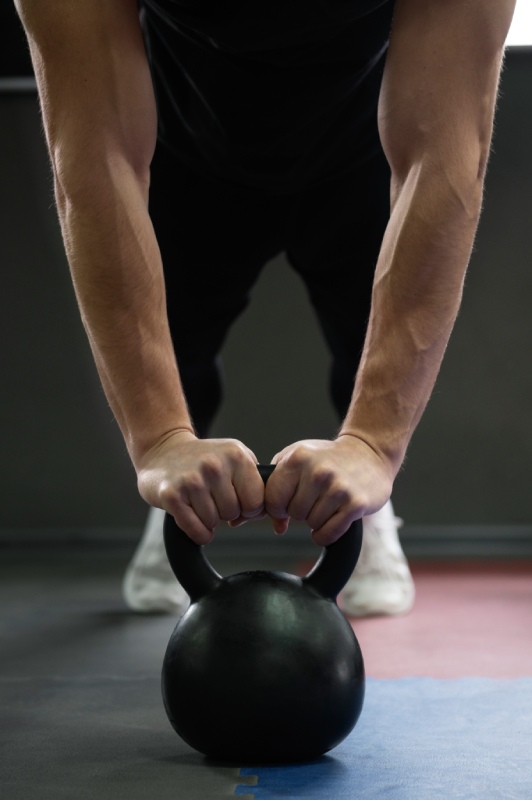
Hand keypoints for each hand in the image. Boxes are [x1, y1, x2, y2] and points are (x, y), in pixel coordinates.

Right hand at [136, 430, 265, 543]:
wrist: (162, 450)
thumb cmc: (203, 458)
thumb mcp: (235, 457)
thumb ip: (257, 482)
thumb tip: (274, 518)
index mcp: (235, 455)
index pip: (256, 501)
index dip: (249, 508)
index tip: (238, 501)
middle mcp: (214, 465)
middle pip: (234, 513)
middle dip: (226, 511)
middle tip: (212, 497)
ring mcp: (191, 479)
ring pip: (214, 523)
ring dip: (208, 519)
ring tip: (199, 500)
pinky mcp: (171, 495)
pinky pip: (196, 531)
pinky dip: (197, 532)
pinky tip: (192, 515)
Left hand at [264, 435, 393, 545]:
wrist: (369, 452)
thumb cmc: (327, 458)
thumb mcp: (297, 459)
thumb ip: (277, 488)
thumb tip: (278, 526)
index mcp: (299, 458)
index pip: (273, 499)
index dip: (278, 506)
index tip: (288, 501)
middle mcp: (318, 472)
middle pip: (294, 513)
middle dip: (301, 510)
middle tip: (315, 498)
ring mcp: (338, 488)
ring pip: (312, 524)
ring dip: (317, 520)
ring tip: (328, 502)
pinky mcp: (356, 504)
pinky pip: (329, 534)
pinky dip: (327, 534)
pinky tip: (332, 519)